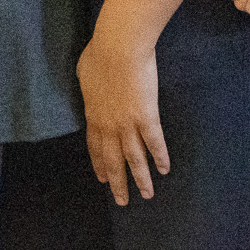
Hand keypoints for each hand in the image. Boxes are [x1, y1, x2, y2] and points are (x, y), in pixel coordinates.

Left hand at [76, 31, 167, 206]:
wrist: (118, 49)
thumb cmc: (99, 54)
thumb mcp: (84, 72)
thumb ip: (89, 88)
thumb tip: (91, 89)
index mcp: (93, 115)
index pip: (95, 147)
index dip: (100, 164)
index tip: (103, 179)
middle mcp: (109, 126)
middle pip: (113, 160)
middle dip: (118, 182)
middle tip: (121, 201)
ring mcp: (128, 124)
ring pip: (134, 159)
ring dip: (141, 179)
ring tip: (146, 195)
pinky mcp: (147, 118)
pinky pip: (155, 143)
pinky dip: (160, 158)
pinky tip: (164, 169)